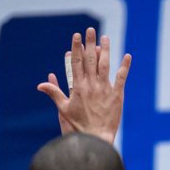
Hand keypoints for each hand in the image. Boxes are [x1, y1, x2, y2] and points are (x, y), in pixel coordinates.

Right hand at [37, 28, 130, 143]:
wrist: (95, 138)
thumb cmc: (78, 126)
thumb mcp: (63, 109)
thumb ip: (54, 93)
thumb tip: (41, 84)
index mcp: (78, 87)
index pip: (77, 63)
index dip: (77, 48)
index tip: (76, 36)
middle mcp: (91, 85)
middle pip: (90, 59)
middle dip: (89, 43)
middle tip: (90, 30)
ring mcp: (105, 89)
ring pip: (105, 65)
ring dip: (105, 50)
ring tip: (105, 38)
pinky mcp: (117, 95)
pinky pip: (122, 78)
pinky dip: (125, 66)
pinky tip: (127, 56)